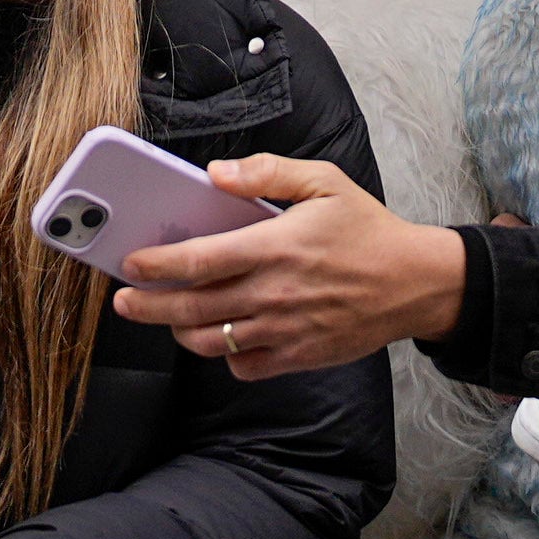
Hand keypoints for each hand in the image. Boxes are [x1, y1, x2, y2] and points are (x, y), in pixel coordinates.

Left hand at [107, 158, 463, 381]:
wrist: (414, 283)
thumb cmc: (367, 230)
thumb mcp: (324, 181)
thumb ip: (267, 172)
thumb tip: (214, 174)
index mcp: (276, 247)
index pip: (200, 261)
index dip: (157, 265)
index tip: (131, 263)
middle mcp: (274, 294)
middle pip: (193, 309)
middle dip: (148, 306)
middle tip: (123, 300)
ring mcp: (285, 330)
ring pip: (212, 342)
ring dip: (179, 332)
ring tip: (166, 318)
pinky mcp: (298, 356)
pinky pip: (245, 366)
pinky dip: (225, 355)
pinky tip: (221, 337)